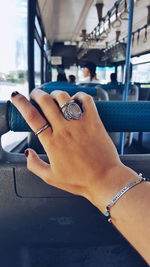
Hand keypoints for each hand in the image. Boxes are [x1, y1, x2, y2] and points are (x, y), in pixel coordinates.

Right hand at [11, 90, 134, 211]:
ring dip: (56, 94)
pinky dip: (79, 96)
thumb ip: (34, 165)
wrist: (105, 180)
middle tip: (36, 95)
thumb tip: (27, 153)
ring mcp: (80, 124)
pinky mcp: (94, 121)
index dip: (21, 103)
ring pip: (64, 98)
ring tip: (55, 97)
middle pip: (46, 102)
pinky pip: (86, 100)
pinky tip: (76, 100)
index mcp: (51, 142)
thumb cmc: (80, 180)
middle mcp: (64, 130)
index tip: (16, 97)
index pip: (32, 117)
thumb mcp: (51, 178)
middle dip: (37, 94)